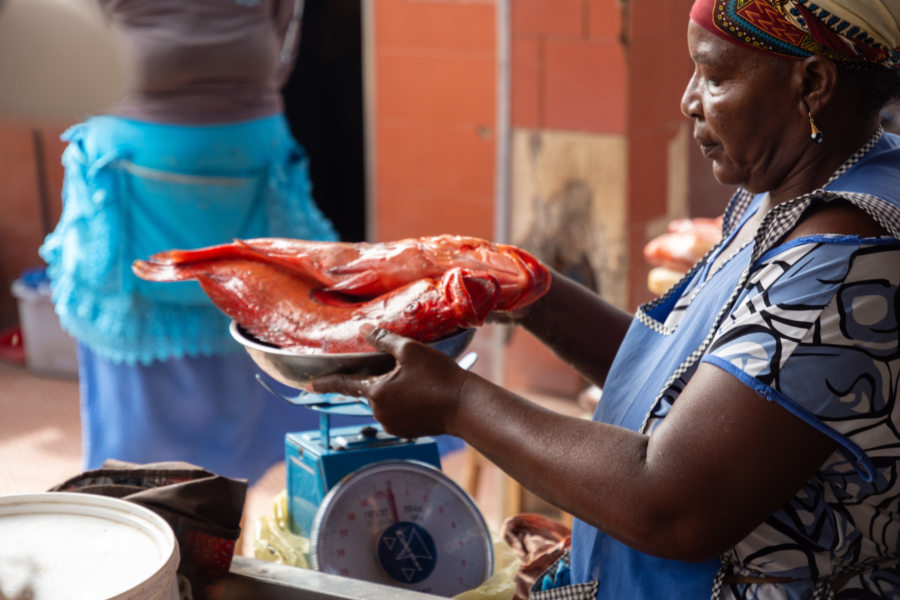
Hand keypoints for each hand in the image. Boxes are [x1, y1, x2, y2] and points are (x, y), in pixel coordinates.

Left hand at [309, 324, 471, 438]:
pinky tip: (423, 395)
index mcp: (376, 393)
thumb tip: (364, 329)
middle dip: (381, 379)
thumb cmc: (438, 376)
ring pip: (385, 402)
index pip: (344, 385)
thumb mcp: (410, 350)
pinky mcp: (406, 432)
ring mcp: (393, 425)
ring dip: (394, 391)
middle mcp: (379, 413)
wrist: (465, 407)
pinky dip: (405, 403)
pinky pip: (397, 413)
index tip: (307, 385)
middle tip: (407, 370)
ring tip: (421, 382)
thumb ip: (383, 339)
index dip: (324, 383)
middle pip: (371, 391)